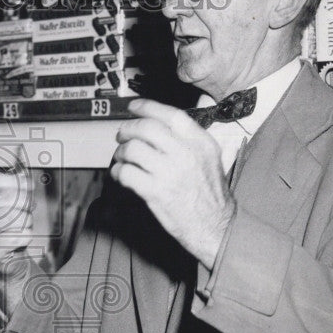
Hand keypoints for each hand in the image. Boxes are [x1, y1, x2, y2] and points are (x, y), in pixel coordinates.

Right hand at [0, 170, 34, 271]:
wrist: (7, 253)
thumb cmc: (10, 222)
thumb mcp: (12, 200)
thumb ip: (16, 185)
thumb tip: (22, 174)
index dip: (14, 180)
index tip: (29, 185)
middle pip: (2, 196)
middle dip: (24, 199)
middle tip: (30, 204)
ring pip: (15, 217)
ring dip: (27, 219)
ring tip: (24, 223)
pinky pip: (19, 236)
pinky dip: (26, 235)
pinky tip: (20, 237)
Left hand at [110, 98, 235, 266]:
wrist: (215, 226)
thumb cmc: (210, 194)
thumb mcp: (210, 157)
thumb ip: (189, 138)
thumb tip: (158, 124)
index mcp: (200, 142)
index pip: (170, 114)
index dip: (147, 107)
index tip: (133, 107)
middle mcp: (185, 153)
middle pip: (146, 128)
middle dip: (128, 129)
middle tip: (121, 135)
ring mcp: (169, 172)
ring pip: (132, 149)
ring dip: (121, 152)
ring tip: (122, 158)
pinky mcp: (155, 192)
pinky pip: (126, 173)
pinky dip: (118, 172)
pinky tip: (121, 175)